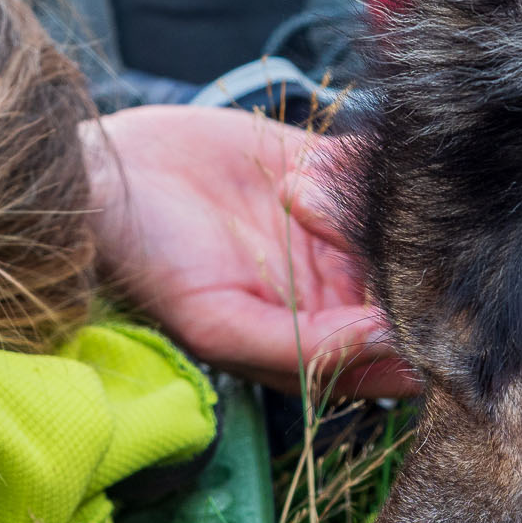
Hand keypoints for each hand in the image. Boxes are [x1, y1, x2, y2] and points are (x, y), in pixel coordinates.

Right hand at [84, 105, 420, 400]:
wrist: (105, 177)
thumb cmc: (149, 267)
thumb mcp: (219, 326)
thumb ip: (306, 347)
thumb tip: (385, 342)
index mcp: (319, 345)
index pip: (403, 354)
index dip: (416, 333)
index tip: (391, 304)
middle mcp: (338, 292)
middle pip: (415, 283)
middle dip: (389, 260)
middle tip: (325, 234)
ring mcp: (336, 231)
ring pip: (400, 222)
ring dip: (352, 209)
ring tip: (288, 198)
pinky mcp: (328, 170)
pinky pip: (373, 168)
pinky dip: (350, 168)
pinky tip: (295, 175)